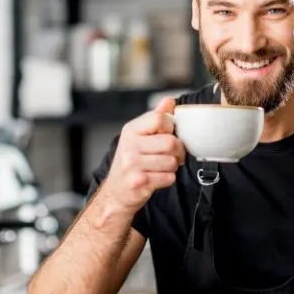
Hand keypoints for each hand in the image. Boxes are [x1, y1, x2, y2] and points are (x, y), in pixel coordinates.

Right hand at [104, 97, 185, 213]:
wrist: (116, 192)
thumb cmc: (131, 162)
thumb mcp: (139, 136)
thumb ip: (155, 118)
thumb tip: (169, 101)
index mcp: (131, 130)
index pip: (160, 118)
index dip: (170, 128)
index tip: (168, 135)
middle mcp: (129, 145)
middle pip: (170, 142)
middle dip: (178, 151)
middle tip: (173, 155)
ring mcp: (132, 164)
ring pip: (171, 161)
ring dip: (173, 166)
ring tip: (162, 167)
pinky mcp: (139, 182)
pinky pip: (168, 177)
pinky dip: (168, 179)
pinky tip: (158, 178)